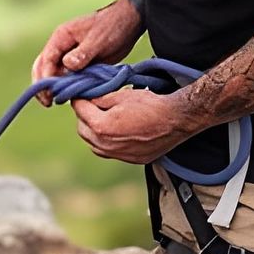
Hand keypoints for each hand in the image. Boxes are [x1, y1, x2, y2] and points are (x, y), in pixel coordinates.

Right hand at [30, 0, 142, 106]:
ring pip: (54, 74)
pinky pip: (68, 77)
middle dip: (43, 85)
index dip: (45, 77)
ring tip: (55, 102)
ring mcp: (69, 56)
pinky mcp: (80, 64)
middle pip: (43, 67)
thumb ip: (83, 53)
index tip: (49, 93)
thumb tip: (67, 65)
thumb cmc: (112, 27)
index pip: (46, 59)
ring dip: (53, 87)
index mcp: (61, 37)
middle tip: (47, 102)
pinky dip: (66, 87)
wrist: (128, 24)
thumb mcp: (98, 40)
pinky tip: (70, 98)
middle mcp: (62, 47)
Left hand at [70, 89, 189, 163]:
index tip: (80, 94)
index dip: (79, 99)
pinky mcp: (131, 159)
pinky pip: (109, 152)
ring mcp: (119, 155)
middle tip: (90, 104)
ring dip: (92, 131)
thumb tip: (89, 98)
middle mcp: (106, 145)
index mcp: (101, 127)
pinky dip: (106, 142)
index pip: (80, 111)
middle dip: (83, 116)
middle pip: (82, 130)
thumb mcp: (121, 95)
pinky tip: (115, 131)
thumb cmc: (149, 105)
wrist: (174, 120)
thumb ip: (100, 98)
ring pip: (93, 145)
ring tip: (102, 118)